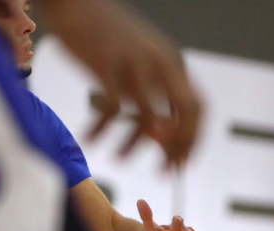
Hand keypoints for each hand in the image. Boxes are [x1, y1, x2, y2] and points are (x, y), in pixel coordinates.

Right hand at [36, 0, 201, 166]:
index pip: (198, 108)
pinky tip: (91, 139)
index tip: (181, 163)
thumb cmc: (105, 36)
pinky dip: (102, 129)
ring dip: (135, 143)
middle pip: (186, 113)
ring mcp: (136, 63)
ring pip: (148, 116)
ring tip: (120, 159)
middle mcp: (161, 63)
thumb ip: (153, 92)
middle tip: (164, 171)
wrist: (75, 1)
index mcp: (173, 62)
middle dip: (179, 147)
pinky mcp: (108, 64)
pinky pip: (112, 109)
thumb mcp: (140, 61)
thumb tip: (162, 134)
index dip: (194, 139)